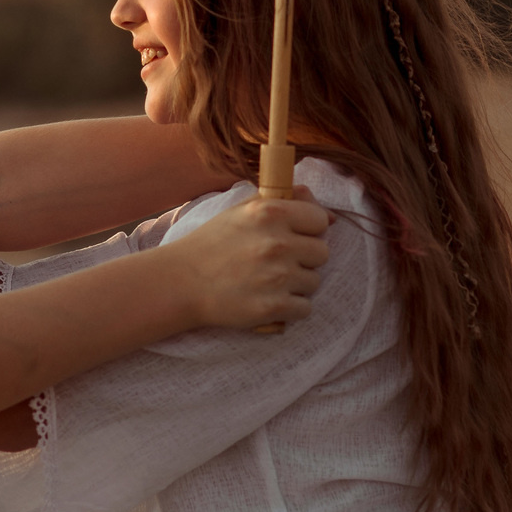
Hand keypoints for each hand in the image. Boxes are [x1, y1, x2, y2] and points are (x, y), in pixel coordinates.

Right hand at [168, 195, 329, 330]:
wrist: (180, 282)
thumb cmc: (212, 244)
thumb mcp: (243, 211)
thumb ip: (286, 203)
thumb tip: (330, 215)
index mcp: (270, 212)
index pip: (320, 220)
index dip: (309, 230)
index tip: (293, 238)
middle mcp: (277, 242)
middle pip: (322, 253)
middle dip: (304, 259)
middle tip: (278, 263)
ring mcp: (276, 276)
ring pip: (314, 282)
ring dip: (296, 285)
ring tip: (269, 282)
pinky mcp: (273, 307)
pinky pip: (305, 308)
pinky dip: (290, 308)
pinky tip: (269, 300)